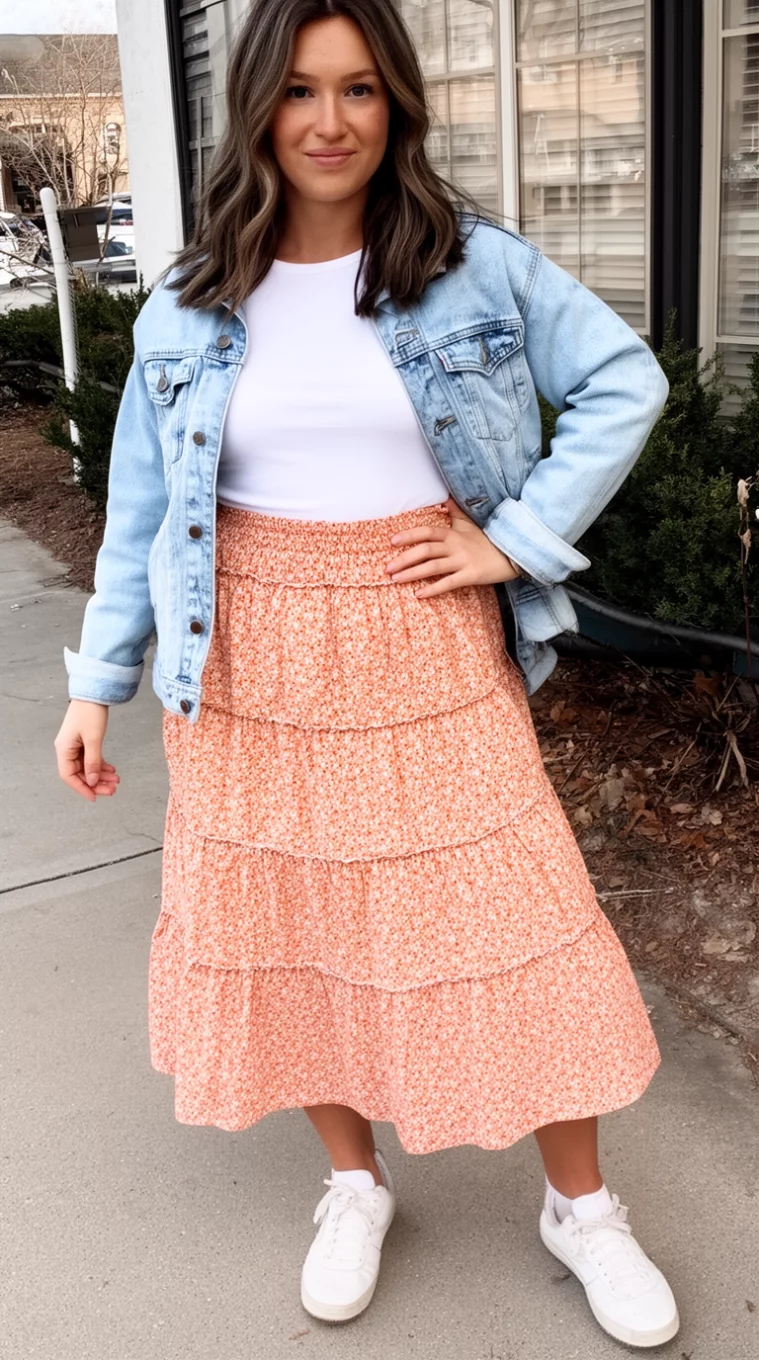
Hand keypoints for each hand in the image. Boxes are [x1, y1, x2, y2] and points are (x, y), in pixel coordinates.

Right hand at [54, 699, 118, 803]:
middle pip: (79, 774)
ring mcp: (75, 745)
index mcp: (63, 749)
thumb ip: (93, 762)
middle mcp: (66, 749)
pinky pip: (90, 759)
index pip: (68, 776)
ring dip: (100, 775)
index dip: (82, 788)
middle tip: (112, 790)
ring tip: (116, 781)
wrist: (93, 692)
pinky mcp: (83, 741)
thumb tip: (93, 781)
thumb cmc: (90, 713)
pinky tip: (112, 770)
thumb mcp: (93, 739)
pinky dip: (101, 765)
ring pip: (86, 767)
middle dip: (96, 783)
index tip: (95, 797)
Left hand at [385, 497, 521, 598]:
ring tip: (395, 580)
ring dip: (412, 573)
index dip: (409, 535)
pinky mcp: (471, 575)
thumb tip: (445, 498)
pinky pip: (448, 583)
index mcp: (453, 533)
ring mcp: (463, 561)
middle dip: (404, 558)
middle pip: (425, 550)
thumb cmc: (487, 539)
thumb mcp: (469, 523)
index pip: (427, 532)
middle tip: (386, 567)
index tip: (392, 541)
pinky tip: (418, 594)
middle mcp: (455, 545)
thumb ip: (454, 511)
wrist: (512, 553)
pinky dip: (432, 589)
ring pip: (432, 567)